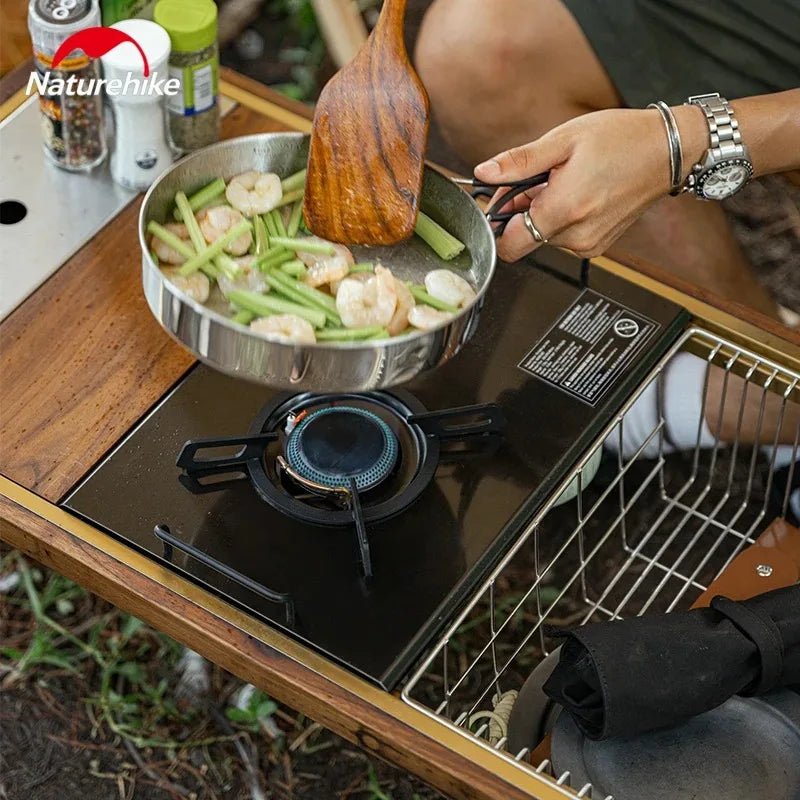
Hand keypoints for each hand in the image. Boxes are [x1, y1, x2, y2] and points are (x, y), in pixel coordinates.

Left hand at [475, 106, 704, 261]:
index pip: (509, 245)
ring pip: (543, 237)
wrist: (667, 151)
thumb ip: (519, 161)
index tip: (501, 201)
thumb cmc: (622, 139)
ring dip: (544, 211)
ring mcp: (589, 244)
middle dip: (523, 209)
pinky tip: (578, 193)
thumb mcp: (563, 139)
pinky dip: (562, 217)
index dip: (498, 223)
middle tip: (541, 178)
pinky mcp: (597, 245)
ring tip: (565, 181)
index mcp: (564, 210)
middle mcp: (576, 236)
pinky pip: (563, 237)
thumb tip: (484, 173)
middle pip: (525, 237)